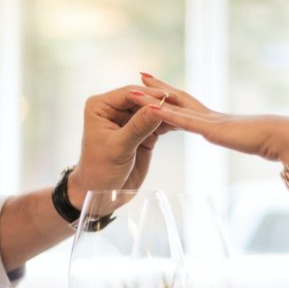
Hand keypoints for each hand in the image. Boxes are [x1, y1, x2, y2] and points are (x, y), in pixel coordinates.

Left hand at [67, 84, 172, 208]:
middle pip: (143, 99)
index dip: (148, 95)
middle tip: (182, 102)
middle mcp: (115, 109)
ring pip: (153, 110)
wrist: (103, 193)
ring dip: (168, 112)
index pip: (128, 94)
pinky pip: (158, 123)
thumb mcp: (119, 147)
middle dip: (161, 102)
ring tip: (188, 111)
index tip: (168, 96)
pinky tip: (184, 121)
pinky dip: (170, 123)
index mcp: (101, 106)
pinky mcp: (143, 133)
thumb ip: (138, 127)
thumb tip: (157, 107)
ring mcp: (130, 120)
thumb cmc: (100, 170)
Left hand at [137, 74, 288, 163]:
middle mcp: (211, 116)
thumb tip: (248, 138)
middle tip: (141, 75)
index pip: (190, 107)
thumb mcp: (253, 142)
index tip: (158, 88)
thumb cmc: (276, 142)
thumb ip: (246, 139)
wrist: (287, 139)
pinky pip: (183, 121)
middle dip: (159, 88)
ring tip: (134, 87)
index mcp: (218, 122)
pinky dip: (166, 115)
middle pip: (179, 98)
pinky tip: (150, 109)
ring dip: (153, 99)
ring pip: (176, 107)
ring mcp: (210, 121)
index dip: (173, 97)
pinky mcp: (212, 130)